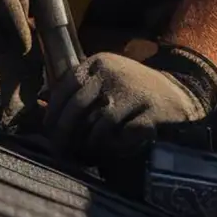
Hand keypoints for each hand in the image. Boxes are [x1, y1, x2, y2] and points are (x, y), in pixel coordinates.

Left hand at [44, 45, 216, 162]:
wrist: (177, 93)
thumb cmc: (131, 89)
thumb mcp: (103, 78)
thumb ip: (76, 88)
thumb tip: (39, 102)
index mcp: (97, 63)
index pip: (64, 87)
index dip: (53, 112)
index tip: (48, 131)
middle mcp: (112, 73)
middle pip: (77, 107)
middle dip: (64, 134)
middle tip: (60, 152)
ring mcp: (132, 92)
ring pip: (98, 125)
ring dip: (89, 144)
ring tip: (87, 154)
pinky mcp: (149, 112)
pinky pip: (122, 136)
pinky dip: (114, 148)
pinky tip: (112, 151)